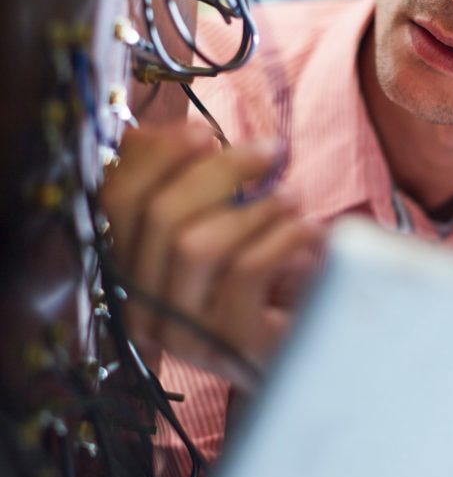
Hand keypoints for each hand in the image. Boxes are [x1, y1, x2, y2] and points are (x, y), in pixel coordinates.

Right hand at [99, 123, 324, 385]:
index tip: (204, 132)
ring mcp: (184, 335)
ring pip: (198, 244)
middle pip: (160, 216)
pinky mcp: (231, 345)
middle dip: (219, 170)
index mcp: (131, 269)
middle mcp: (142, 308)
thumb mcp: (224, 221)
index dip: (156, 156)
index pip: (115, 200)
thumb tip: (177, 133)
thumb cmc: (267, 274)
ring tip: (292, 198)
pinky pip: (247, 270)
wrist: (312, 341)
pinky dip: (283, 235)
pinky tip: (310, 230)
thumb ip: (192, 182)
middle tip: (269, 152)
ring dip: (255, 206)